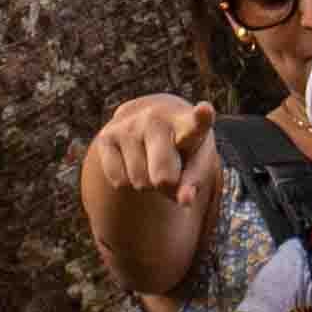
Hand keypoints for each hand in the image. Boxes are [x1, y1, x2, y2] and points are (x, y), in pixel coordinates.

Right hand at [91, 93, 215, 203]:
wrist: (150, 120)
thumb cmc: (181, 148)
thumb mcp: (194, 162)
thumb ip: (194, 182)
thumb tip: (185, 200)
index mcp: (187, 124)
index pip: (196, 123)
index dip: (202, 117)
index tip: (205, 111)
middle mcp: (156, 119)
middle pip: (163, 177)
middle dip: (167, 184)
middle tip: (170, 170)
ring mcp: (129, 126)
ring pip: (140, 181)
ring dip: (146, 183)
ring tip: (150, 162)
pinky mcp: (106, 136)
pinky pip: (119, 181)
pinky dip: (127, 182)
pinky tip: (132, 162)